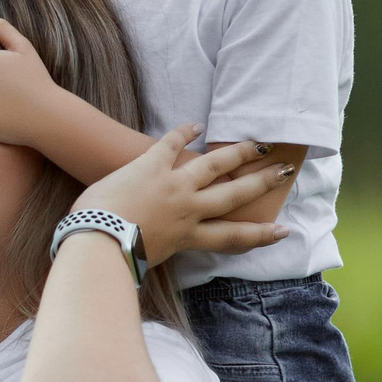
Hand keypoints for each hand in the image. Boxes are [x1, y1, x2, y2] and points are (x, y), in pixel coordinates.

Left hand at [78, 127, 292, 262]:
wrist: (97, 239)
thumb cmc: (114, 256)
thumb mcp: (148, 256)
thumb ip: (161, 247)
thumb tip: (155, 248)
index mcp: (188, 236)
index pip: (232, 237)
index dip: (260, 234)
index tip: (283, 229)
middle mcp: (188, 209)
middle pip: (233, 194)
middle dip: (262, 182)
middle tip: (284, 171)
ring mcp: (172, 184)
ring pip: (214, 165)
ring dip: (237, 152)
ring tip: (257, 143)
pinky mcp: (150, 165)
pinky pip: (170, 143)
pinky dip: (182, 132)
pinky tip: (196, 125)